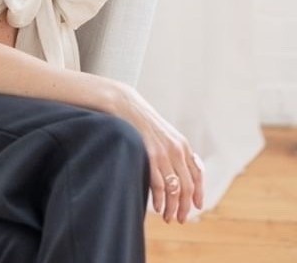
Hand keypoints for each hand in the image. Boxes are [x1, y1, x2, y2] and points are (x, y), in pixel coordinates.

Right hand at [116, 84, 203, 222]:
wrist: (127, 106)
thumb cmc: (143, 122)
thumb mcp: (165, 134)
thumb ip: (175, 150)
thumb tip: (181, 171)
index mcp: (183, 145)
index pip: (197, 174)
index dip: (199, 192)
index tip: (197, 206)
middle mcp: (177, 150)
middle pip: (187, 186)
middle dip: (186, 206)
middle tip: (181, 219)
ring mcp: (164, 153)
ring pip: (174, 189)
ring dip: (173, 207)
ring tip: (168, 217)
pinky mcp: (150, 156)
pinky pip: (159, 184)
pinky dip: (159, 199)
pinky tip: (157, 207)